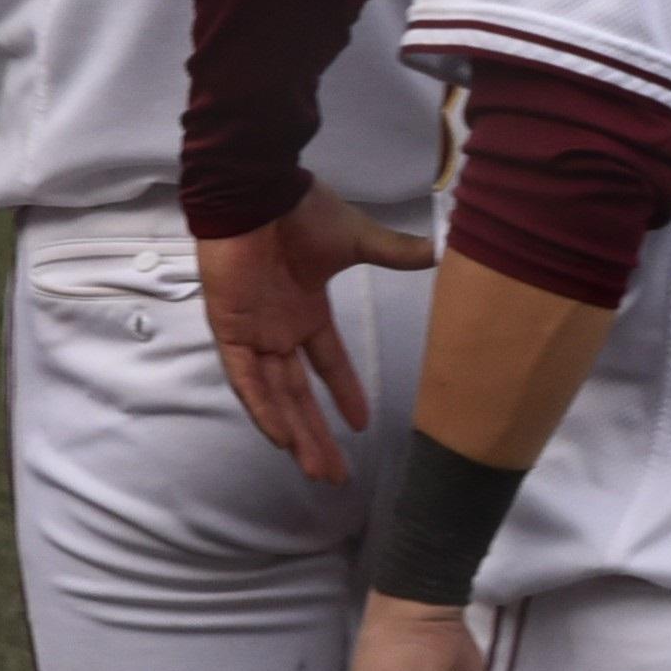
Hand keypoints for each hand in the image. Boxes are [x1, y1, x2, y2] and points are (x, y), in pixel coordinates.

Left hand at [204, 182, 438, 486]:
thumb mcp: (356, 239)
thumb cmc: (303, 213)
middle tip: (335, 475)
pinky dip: (262, 409)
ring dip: (294, 434)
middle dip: (317, 436)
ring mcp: (254, 333)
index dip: (344, 393)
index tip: (363, 425)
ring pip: (275, 397)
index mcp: (306, 311)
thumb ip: (392, 253)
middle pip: (300, 396)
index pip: (327, 363)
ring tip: (316, 471)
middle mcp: (280, 330)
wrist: (259, 194)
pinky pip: (245, 380)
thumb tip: (439, 253)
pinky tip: (280, 438)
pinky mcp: (231, 331)